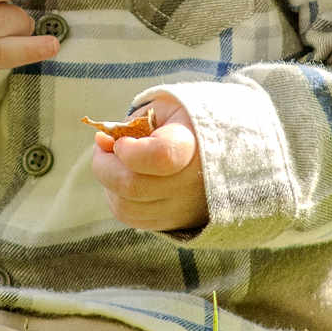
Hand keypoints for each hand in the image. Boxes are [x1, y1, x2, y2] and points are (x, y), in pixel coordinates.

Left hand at [90, 94, 207, 231]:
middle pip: (132, 186)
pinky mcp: (176, 222)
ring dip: (108, 184)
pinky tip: (124, 179)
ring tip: (114, 162)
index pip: (160, 157)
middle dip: (104, 165)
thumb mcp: (166, 107)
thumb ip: (133, 122)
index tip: (122, 140)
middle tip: (103, 146)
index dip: (129, 150)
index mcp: (194, 146)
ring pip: (126, 208)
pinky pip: (133, 219)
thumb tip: (102, 140)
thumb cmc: (189, 123)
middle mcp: (191, 183)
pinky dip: (119, 199)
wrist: (229, 151)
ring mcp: (184, 208)